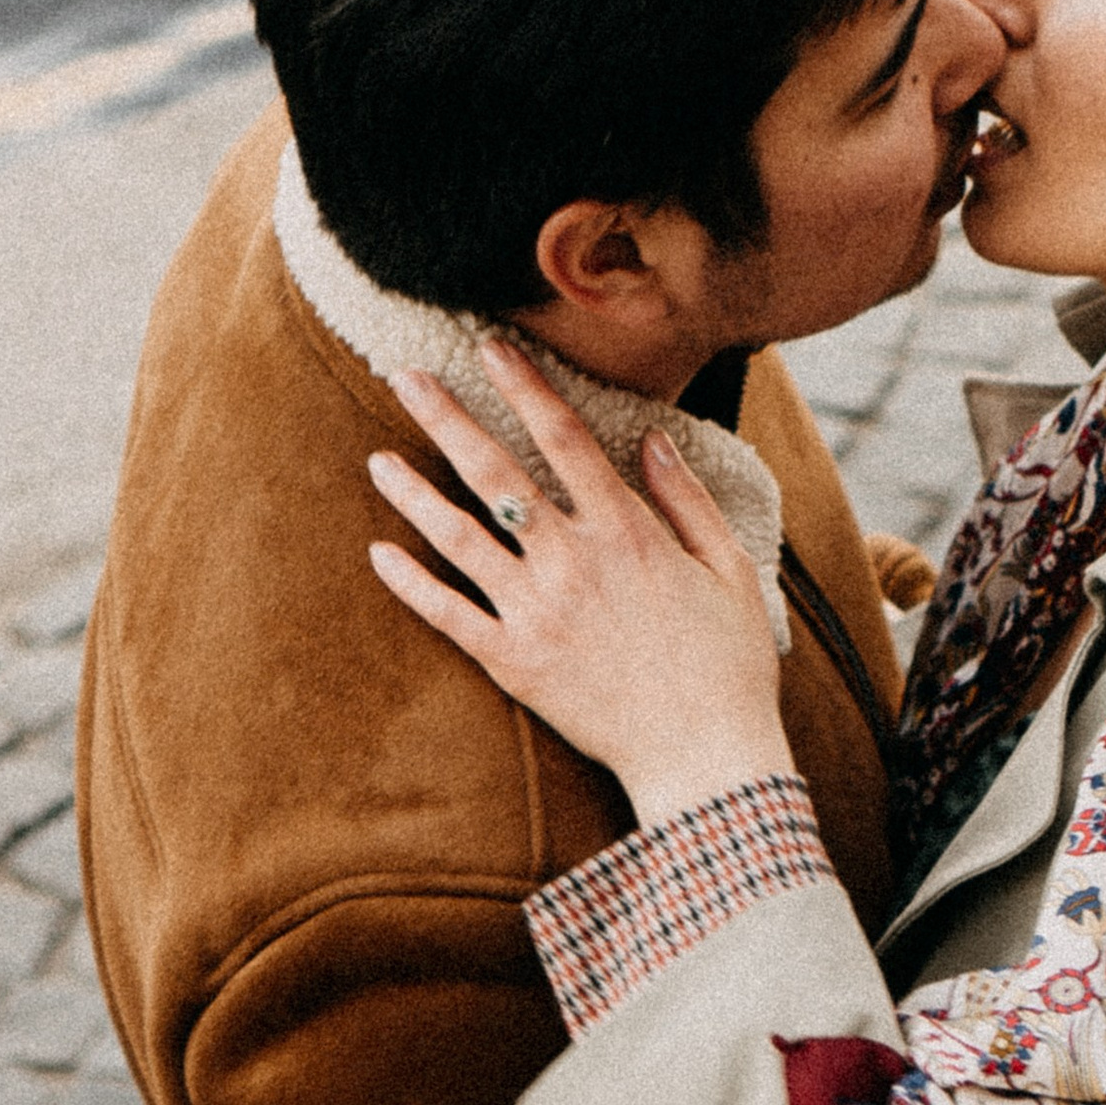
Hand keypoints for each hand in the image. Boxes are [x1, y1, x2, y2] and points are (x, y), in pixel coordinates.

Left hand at [365, 337, 790, 823]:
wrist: (704, 756)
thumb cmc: (727, 663)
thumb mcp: (730, 567)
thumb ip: (687, 500)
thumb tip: (653, 439)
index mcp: (626, 530)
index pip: (564, 437)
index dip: (524, 386)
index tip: (490, 347)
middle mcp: (572, 560)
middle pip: (496, 472)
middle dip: (446, 418)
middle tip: (405, 376)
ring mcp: (536, 611)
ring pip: (459, 538)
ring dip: (413, 495)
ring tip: (375, 460)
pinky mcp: (514, 663)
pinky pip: (449, 616)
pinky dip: (411, 584)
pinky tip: (380, 553)